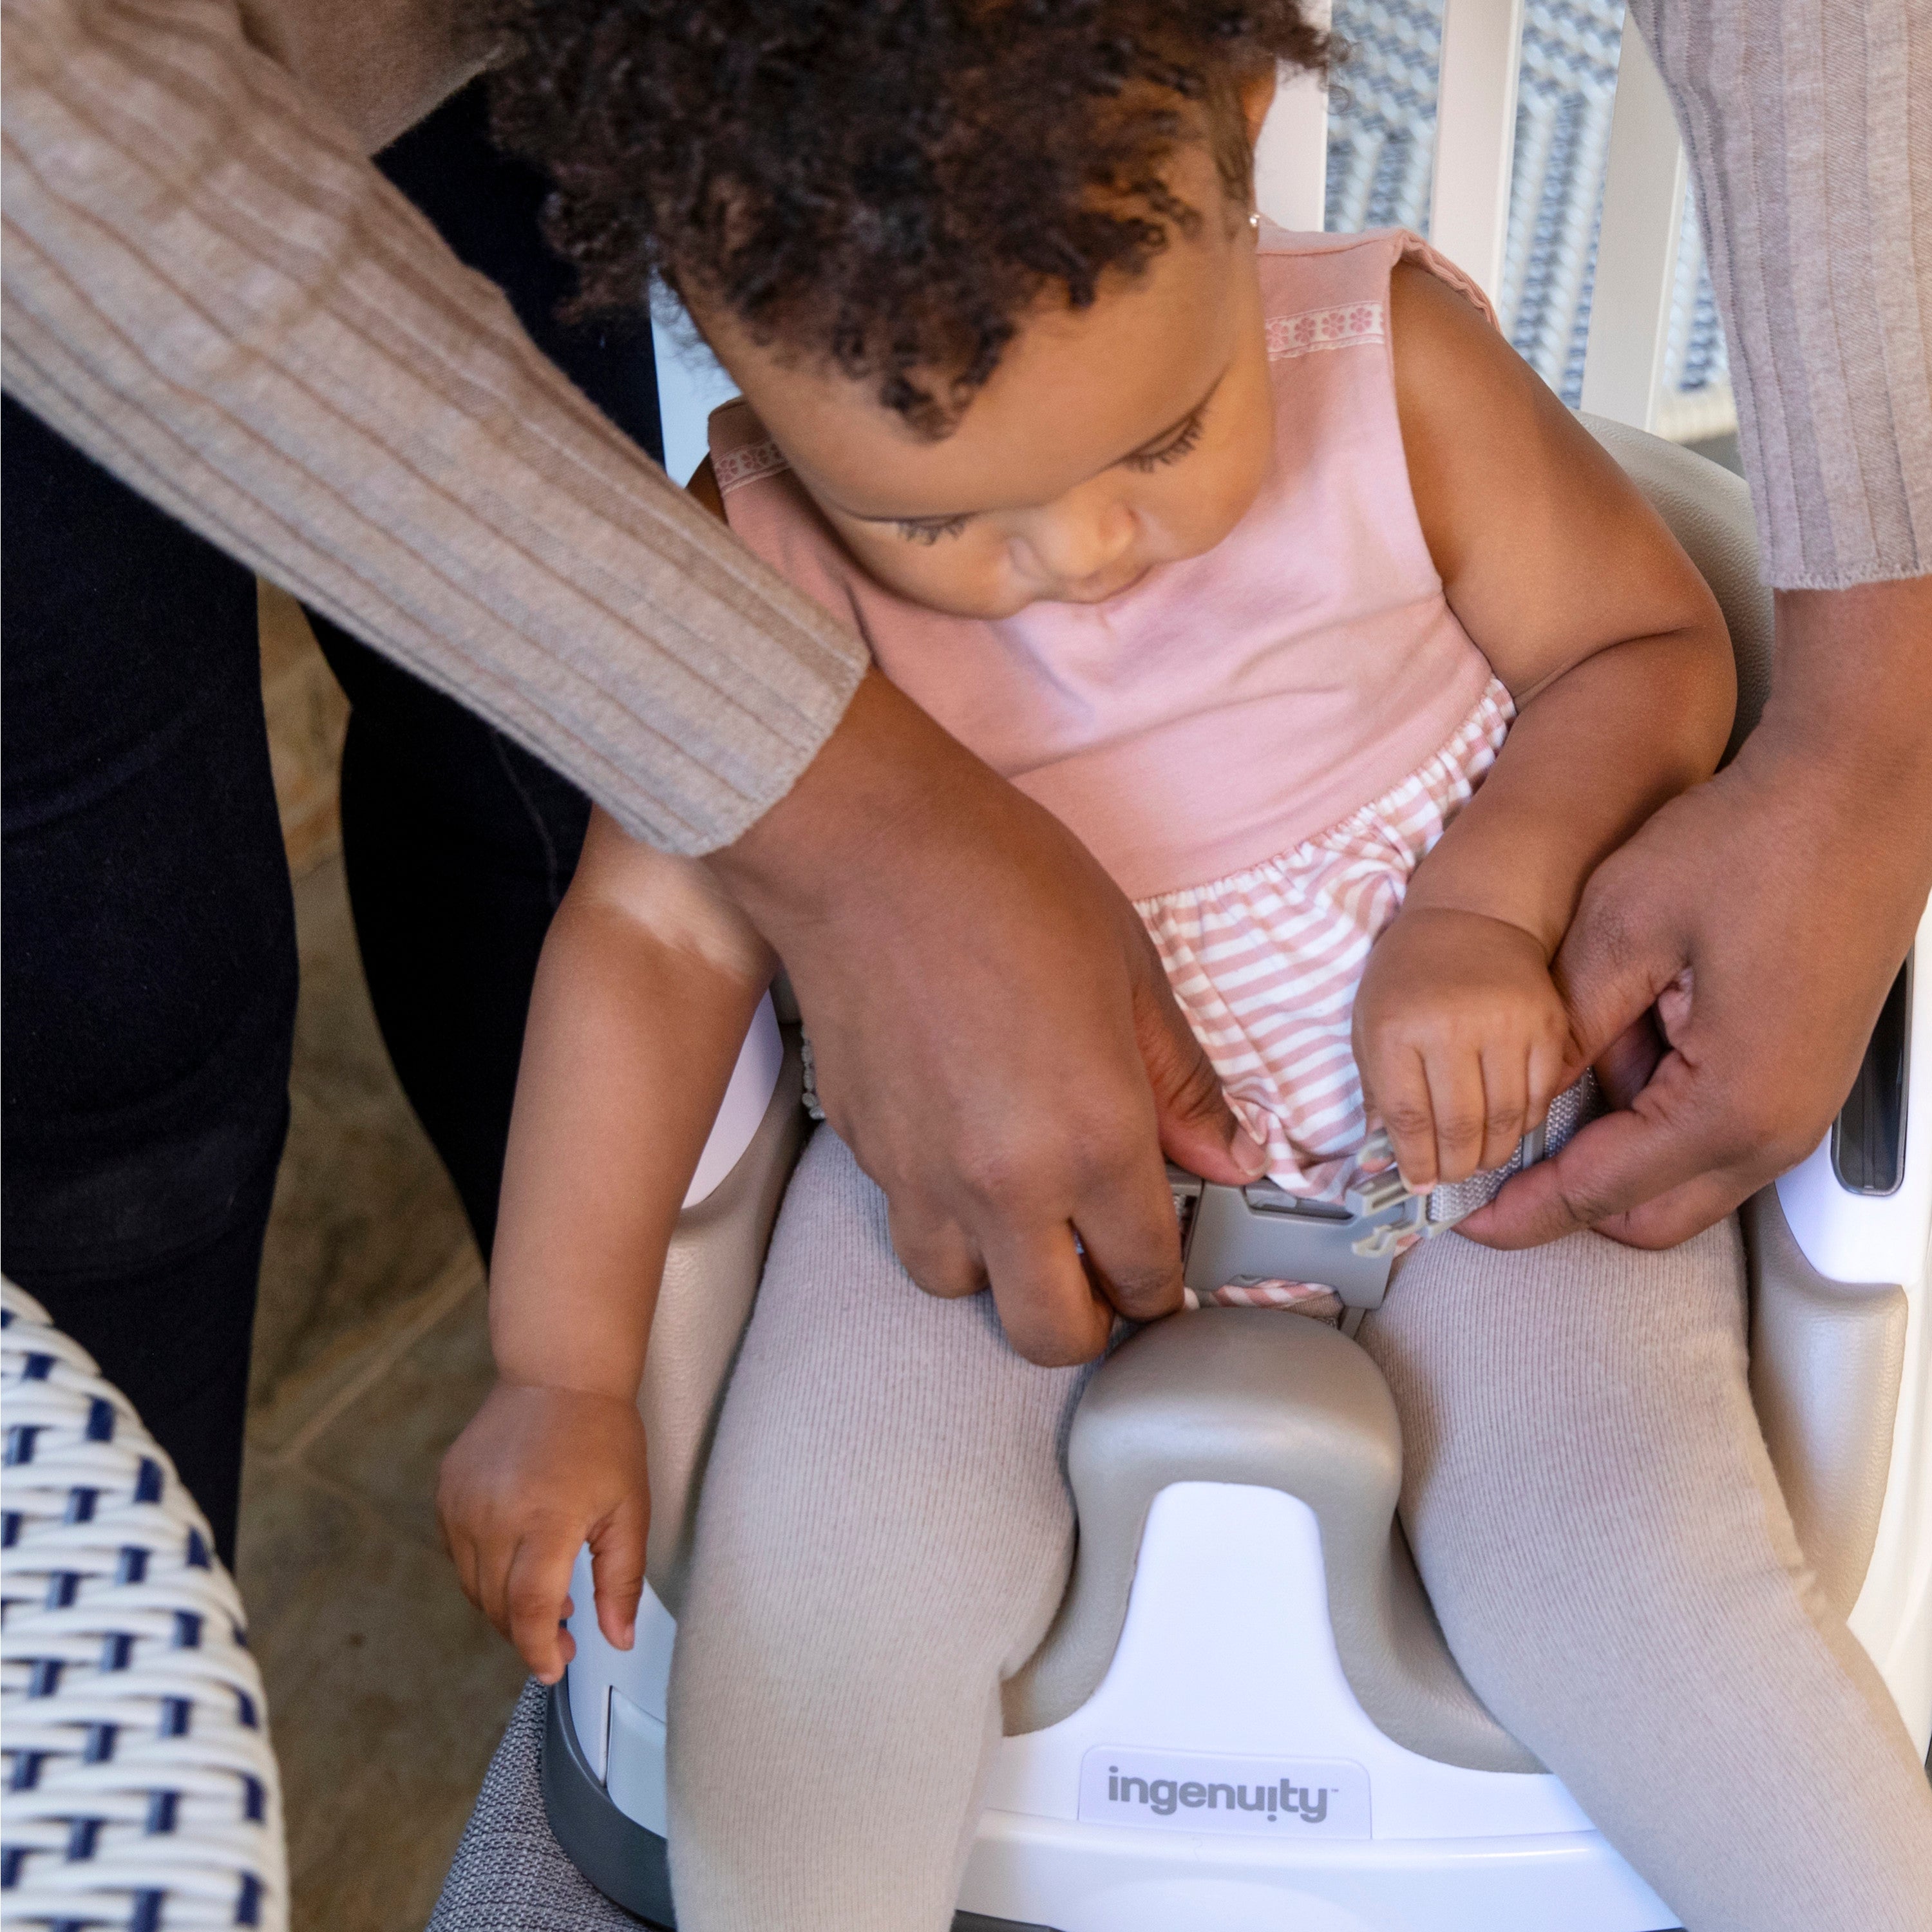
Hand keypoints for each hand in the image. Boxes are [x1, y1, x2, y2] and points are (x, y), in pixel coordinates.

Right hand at [436, 1383, 649, 1682]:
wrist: (558, 1374)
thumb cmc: (602, 1435)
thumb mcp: (630, 1508)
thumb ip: (622, 1581)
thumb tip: (618, 1640)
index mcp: (546, 1520)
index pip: (528, 1611)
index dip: (539, 1650)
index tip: (555, 1667)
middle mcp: (495, 1515)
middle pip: (498, 1606)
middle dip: (528, 1633)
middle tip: (564, 1634)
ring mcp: (463, 1503)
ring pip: (474, 1586)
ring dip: (505, 1606)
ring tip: (545, 1600)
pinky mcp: (447, 1493)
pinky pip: (459, 1555)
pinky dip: (484, 1571)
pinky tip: (517, 1560)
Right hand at [708, 670, 1264, 1366]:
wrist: (864, 847)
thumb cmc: (1005, 885)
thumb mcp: (1132, 971)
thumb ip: (1182, 1083)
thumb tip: (1230, 1158)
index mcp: (1094, 1140)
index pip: (1145, 1275)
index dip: (1166, 1287)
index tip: (1166, 1272)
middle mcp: (1005, 1184)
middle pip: (1051, 1333)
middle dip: (1090, 1319)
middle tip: (1102, 1274)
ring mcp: (922, 1175)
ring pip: (961, 1290)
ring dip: (1001, 1273)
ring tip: (1024, 1215)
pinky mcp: (862, 1150)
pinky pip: (907, 1221)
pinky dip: (940, 1214)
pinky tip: (961, 1152)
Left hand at [1354, 907, 1576, 1188]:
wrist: (1471, 919)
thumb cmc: (1410, 976)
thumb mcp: (1370, 1025)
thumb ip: (1376, 1090)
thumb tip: (1384, 1158)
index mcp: (1395, 1028)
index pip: (1407, 1118)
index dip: (1415, 1161)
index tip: (1417, 1183)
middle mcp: (1451, 1027)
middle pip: (1459, 1126)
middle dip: (1453, 1166)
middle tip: (1450, 1177)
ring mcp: (1505, 1024)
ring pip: (1504, 1119)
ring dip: (1490, 1153)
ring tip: (1477, 1161)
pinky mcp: (1547, 1022)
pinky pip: (1540, 1095)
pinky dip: (1525, 1123)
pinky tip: (1508, 1128)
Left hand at [1464, 580, 1931, 1249]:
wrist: (1861, 787)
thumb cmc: (1751, 843)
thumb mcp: (1621, 929)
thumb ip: (1568, 1028)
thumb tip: (1523, 1093)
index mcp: (1727, 1106)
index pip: (1598, 1194)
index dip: (1520, 1209)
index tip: (1459, 1215)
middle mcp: (1777, 1130)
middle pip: (1649, 1215)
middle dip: (1565, 1200)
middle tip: (1492, 1164)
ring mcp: (1801, 1105)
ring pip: (1684, 1176)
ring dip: (1611, 1147)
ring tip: (1551, 1074)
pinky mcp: (1805, 1072)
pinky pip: (1714, 1127)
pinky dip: (1654, 1109)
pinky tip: (1617, 1037)